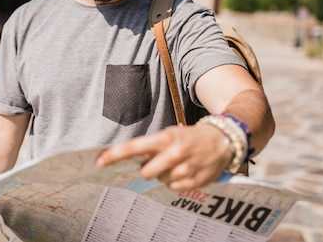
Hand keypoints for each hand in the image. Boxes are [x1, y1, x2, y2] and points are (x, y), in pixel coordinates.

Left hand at [96, 124, 232, 191]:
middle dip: (148, 169)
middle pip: (146, 172)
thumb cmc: (190, 137)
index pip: (135, 147)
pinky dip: (176, 181)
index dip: (116, 155)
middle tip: (159, 161)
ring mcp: (186, 169)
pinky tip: (185, 170)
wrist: (223, 140)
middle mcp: (175, 153)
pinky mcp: (196, 181)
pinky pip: (174, 188)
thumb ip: (151, 147)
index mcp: (166, 138)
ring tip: (177, 163)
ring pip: (161, 181)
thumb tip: (131, 158)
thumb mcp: (170, 134)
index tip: (99, 161)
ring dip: (164, 174)